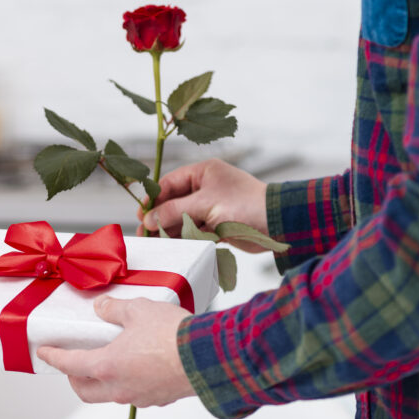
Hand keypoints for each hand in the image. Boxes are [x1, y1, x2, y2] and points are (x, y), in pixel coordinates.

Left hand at [37, 296, 194, 406]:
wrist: (211, 357)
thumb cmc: (173, 334)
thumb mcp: (138, 310)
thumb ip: (114, 310)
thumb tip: (102, 308)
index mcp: (106, 367)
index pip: (69, 364)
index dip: (54, 357)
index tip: (44, 353)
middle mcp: (119, 388)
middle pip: (85, 391)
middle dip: (74, 378)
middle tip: (72, 363)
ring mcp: (140, 397)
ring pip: (110, 395)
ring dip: (101, 382)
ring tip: (105, 362)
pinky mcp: (160, 399)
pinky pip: (134, 394)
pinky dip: (126, 383)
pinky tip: (135, 367)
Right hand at [138, 158, 268, 251]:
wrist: (278, 223)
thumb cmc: (244, 205)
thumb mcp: (204, 204)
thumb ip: (173, 211)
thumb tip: (148, 219)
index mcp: (203, 173)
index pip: (169, 183)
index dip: (153, 198)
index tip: (141, 214)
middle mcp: (206, 188)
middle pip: (174, 202)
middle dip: (159, 218)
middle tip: (144, 232)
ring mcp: (212, 207)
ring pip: (183, 218)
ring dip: (170, 230)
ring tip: (155, 242)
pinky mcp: (218, 224)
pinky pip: (195, 230)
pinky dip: (185, 238)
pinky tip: (173, 245)